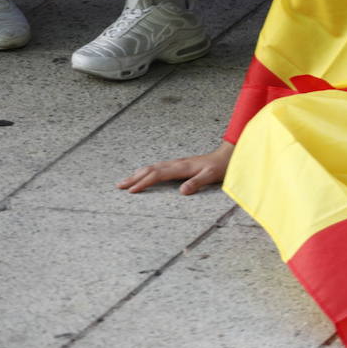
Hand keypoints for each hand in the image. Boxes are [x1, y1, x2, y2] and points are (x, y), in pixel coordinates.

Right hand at [117, 142, 233, 194]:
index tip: (132, 190)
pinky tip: (143, 175)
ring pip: (153, 168)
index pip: (158, 175)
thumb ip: (197, 183)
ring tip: (125, 182)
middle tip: (119, 186)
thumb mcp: (211, 176)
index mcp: (181, 167)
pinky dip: (147, 172)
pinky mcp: (179, 165)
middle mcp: (176, 164)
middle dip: (134, 178)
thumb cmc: (219, 167)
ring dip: (138, 174)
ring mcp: (177, 164)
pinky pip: (158, 168)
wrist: (227, 156)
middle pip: (150, 170)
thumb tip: (182, 192)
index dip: (144, 182)